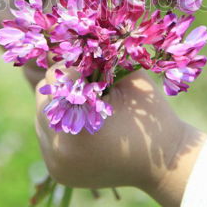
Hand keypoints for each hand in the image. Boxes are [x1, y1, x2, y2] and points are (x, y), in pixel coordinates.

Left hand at [35, 65, 206, 206]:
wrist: (163, 161)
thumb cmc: (150, 115)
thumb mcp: (130, 78)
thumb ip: (101, 57)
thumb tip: (76, 36)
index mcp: (81, 126)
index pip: (59, 76)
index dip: (78, 67)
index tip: (96, 70)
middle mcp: (60, 149)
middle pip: (45, 95)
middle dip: (66, 84)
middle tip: (91, 87)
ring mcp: (56, 163)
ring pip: (42, 113)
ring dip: (60, 102)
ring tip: (87, 104)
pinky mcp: (56, 170)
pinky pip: (47, 133)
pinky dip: (60, 123)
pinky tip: (83, 123)